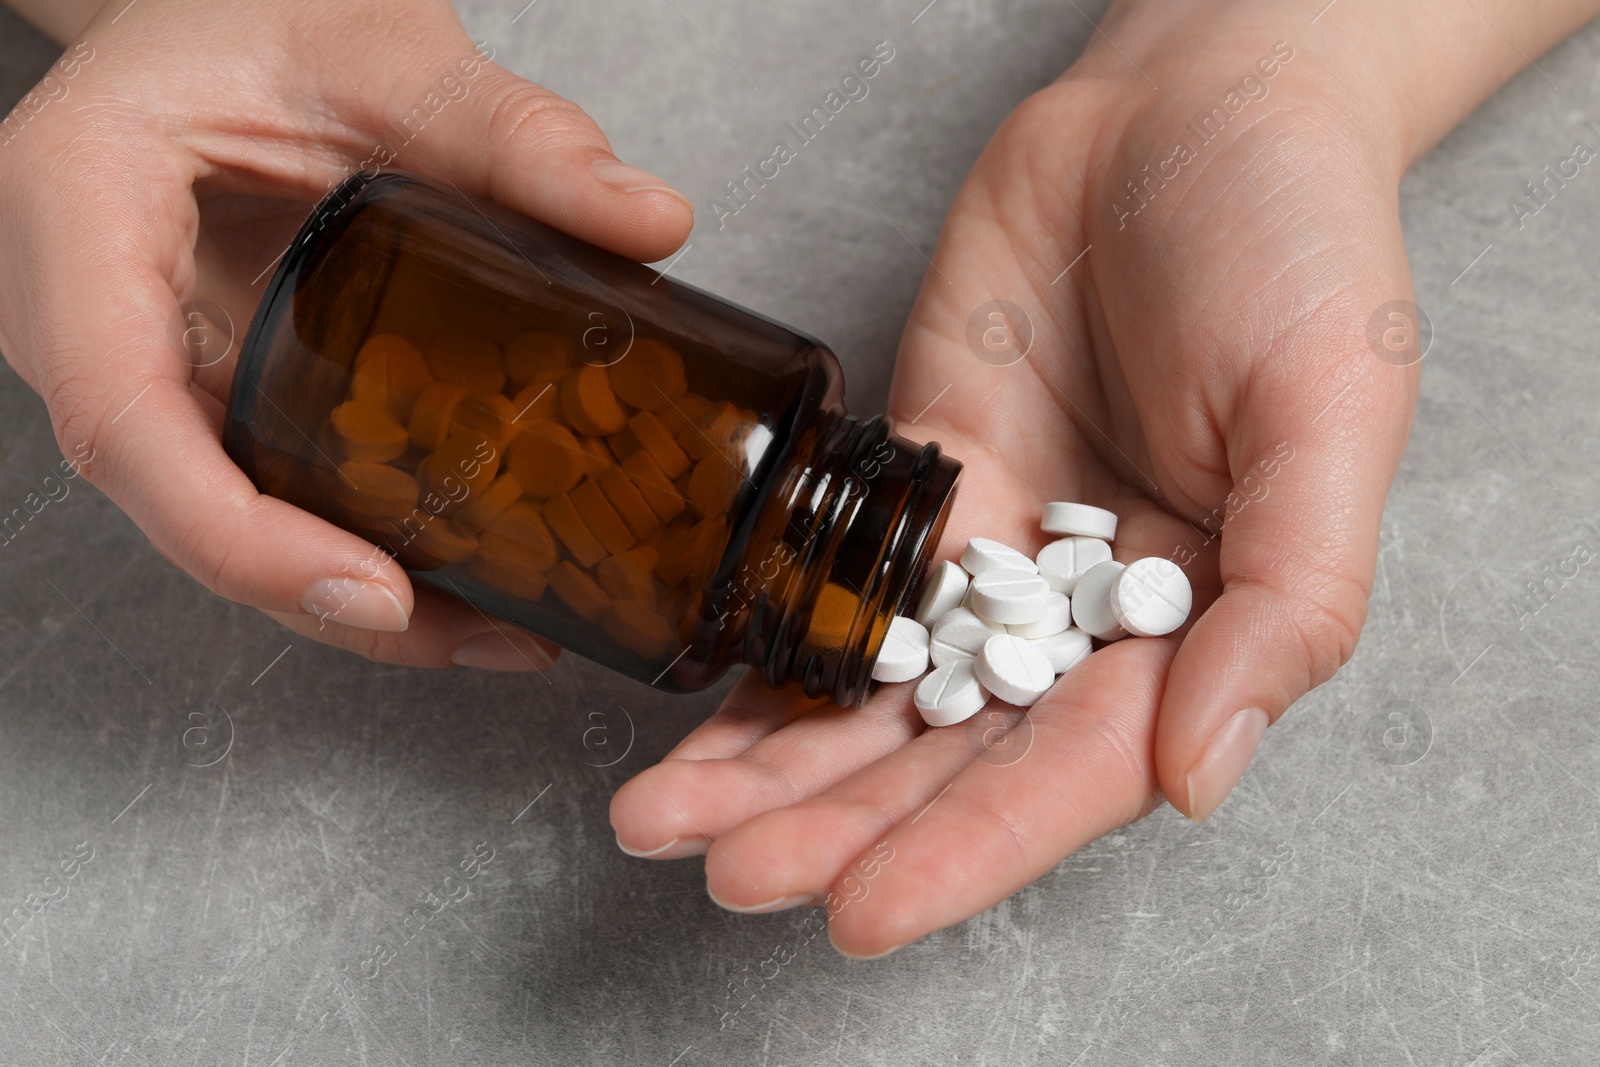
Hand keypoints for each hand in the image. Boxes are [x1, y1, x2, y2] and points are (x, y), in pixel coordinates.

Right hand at [0, 0, 690, 668]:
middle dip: (330, 597)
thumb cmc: (255, 14)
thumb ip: (514, 132)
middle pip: (180, 505)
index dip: (242, 537)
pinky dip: (358, 541)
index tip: (373, 591)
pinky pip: (262, 486)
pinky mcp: (203, 384)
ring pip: (224, 520)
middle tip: (490, 634)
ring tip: (505, 627)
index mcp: (76, 215)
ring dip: (358, 596)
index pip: (125, 419)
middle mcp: (80, 313)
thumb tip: (650, 222)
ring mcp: (140, 360)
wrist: (219, 17)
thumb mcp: (386, 50)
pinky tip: (464, 571)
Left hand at [608, 0, 1533, 955]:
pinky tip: (699, 720)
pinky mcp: (919, 481)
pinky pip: (835, 587)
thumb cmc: (1296, 244)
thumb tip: (1195, 774)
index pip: (1070, 776)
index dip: (967, 852)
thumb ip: (1288, 599)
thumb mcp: (1334, 414)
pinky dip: (769, 657)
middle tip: (728, 874)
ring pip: (876, 691)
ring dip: (776, 769)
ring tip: (666, 824)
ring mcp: (991, 551)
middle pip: (951, 756)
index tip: (857, 912)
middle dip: (838, 826)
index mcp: (1195, 626)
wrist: (1184, 110)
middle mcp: (1084, 614)